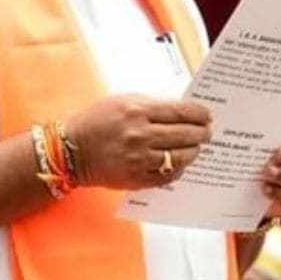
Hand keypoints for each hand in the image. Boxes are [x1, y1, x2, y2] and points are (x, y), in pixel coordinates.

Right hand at [65, 94, 212, 189]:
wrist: (72, 150)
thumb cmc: (98, 120)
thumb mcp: (124, 100)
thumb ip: (154, 104)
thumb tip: (184, 110)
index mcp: (138, 111)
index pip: (181, 112)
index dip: (200, 114)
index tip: (207, 115)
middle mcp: (140, 135)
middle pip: (186, 135)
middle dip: (202, 133)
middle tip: (207, 132)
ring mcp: (140, 159)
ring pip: (181, 157)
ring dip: (193, 151)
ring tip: (195, 147)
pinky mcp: (137, 179)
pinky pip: (168, 176)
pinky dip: (178, 169)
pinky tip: (179, 162)